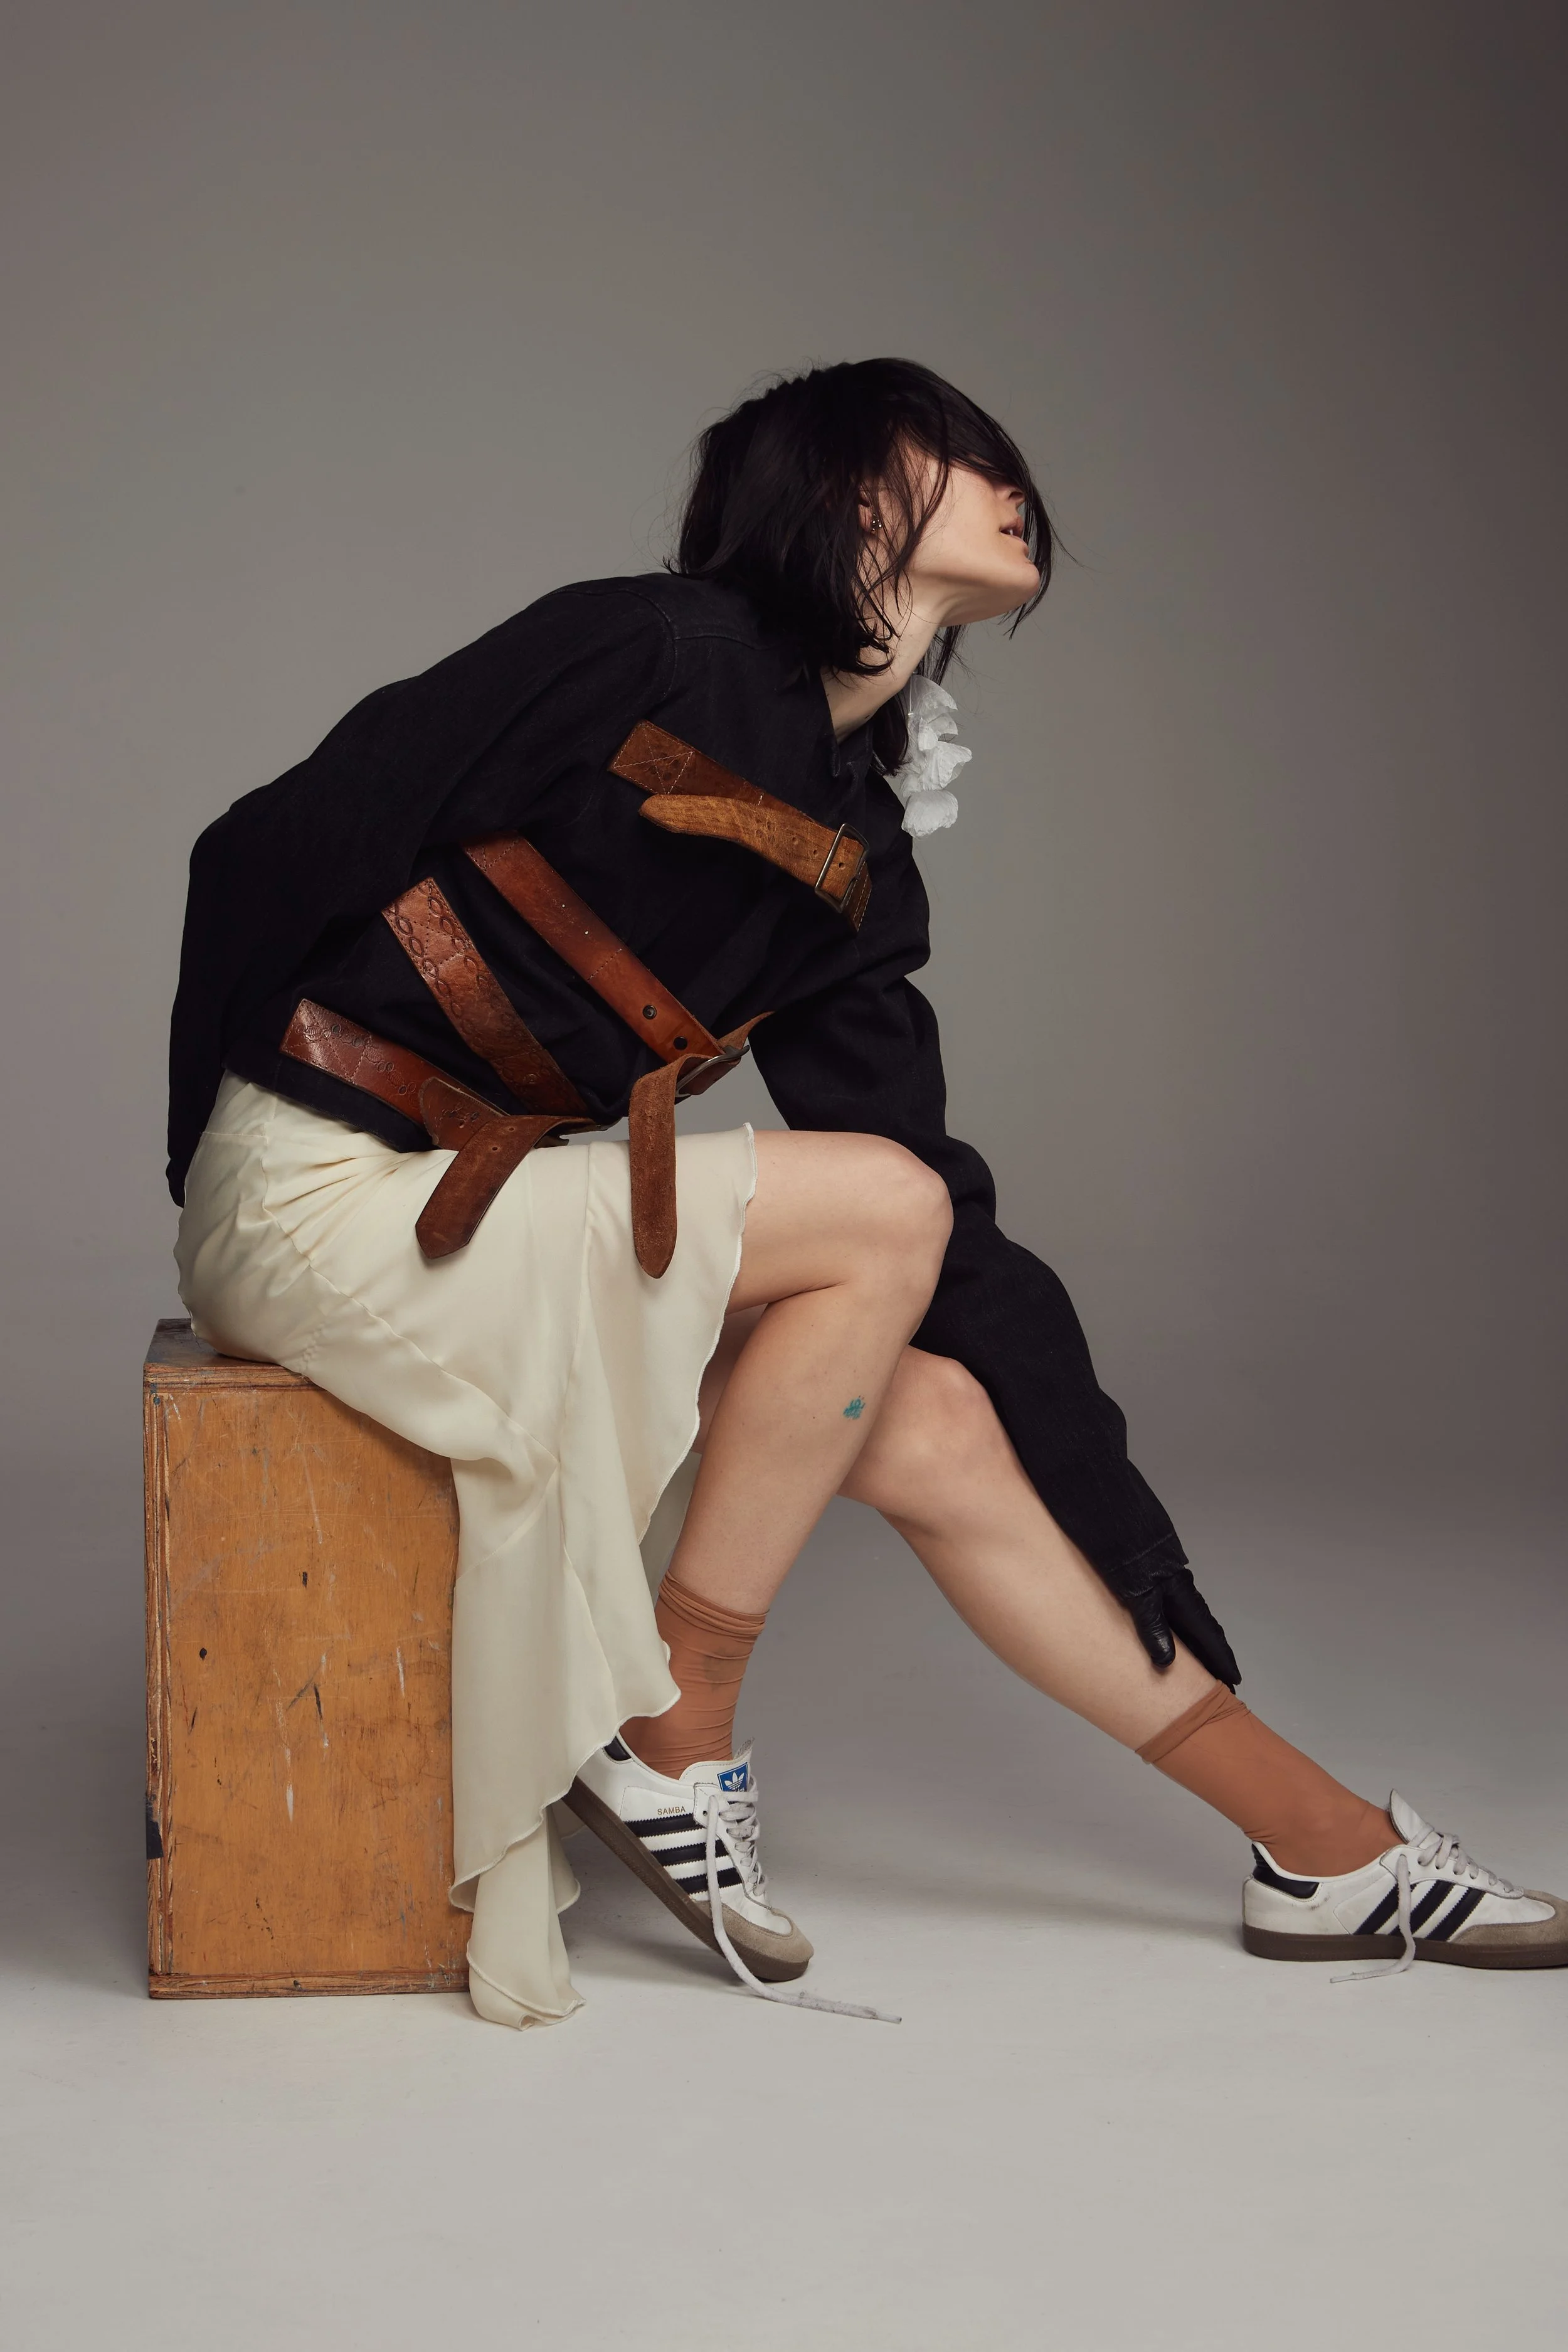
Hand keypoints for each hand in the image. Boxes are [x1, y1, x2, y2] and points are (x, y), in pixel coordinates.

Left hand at [1110, 1560, 1239, 1688]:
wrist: (1113, 1512)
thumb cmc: (1127, 1550)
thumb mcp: (1139, 1593)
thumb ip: (1152, 1625)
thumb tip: (1166, 1661)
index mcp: (1183, 1596)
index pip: (1209, 1636)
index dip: (1221, 1660)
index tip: (1234, 1680)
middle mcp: (1180, 1590)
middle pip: (1203, 1630)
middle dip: (1212, 1656)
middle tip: (1219, 1681)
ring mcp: (1167, 1582)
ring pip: (1187, 1620)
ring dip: (1195, 1642)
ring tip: (1198, 1664)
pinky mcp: (1151, 1575)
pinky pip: (1171, 1610)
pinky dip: (1176, 1628)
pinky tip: (1169, 1632)